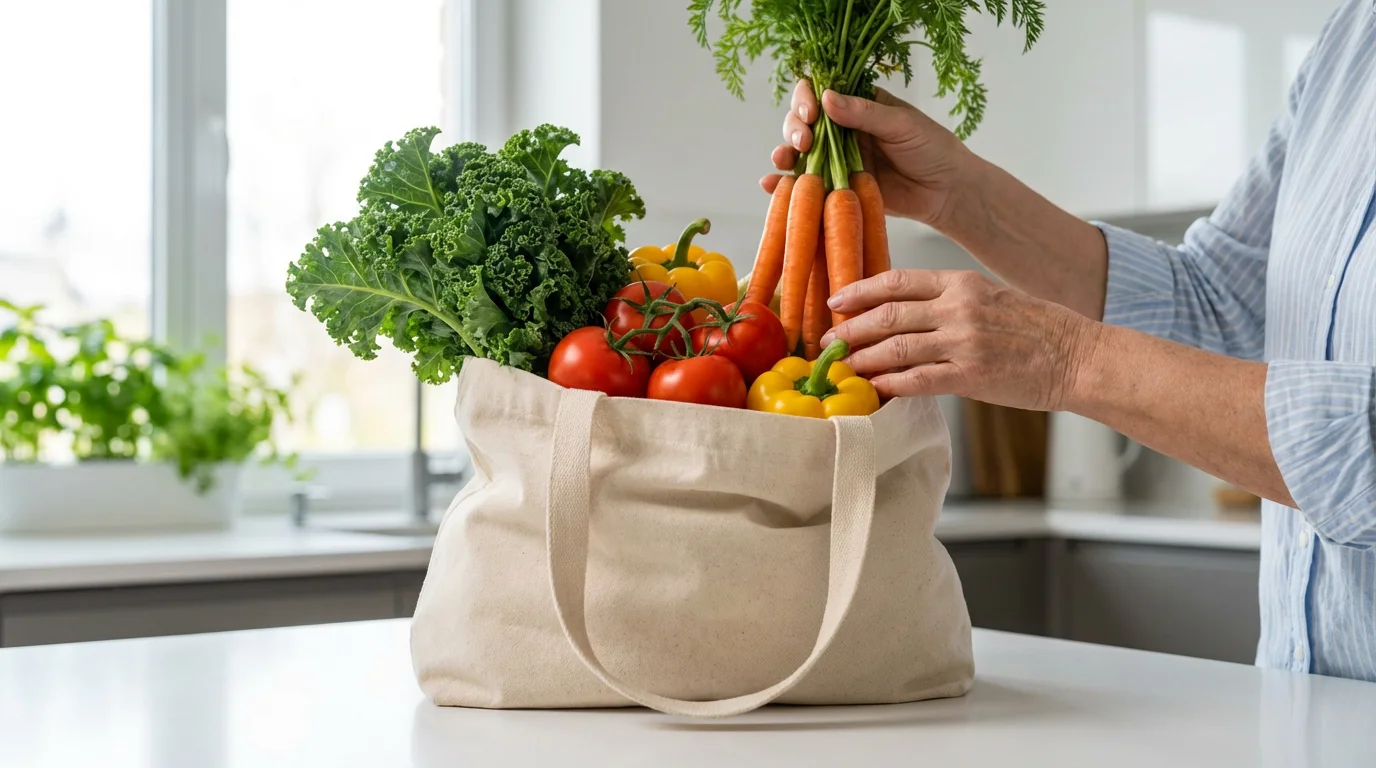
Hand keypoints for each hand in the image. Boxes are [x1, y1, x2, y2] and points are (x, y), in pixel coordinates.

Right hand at [763, 81, 971, 227]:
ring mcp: (837, 160)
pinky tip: (771, 184)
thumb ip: (864, 113)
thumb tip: (826, 98)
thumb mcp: (901, 124)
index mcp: (857, 105)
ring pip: (800, 153)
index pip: (820, 92)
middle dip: (794, 128)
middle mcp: (842, 131)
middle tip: (804, 142)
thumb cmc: (931, 149)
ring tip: (782, 161)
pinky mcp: (837, 188)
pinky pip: (808, 185)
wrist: (946, 192)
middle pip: (802, 123)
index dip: (807, 99)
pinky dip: (785, 185)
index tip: (811, 113)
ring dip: (785, 154)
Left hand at [821, 270, 1100, 410]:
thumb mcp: (991, 297)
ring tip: (841, 367)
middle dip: (850, 329)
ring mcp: (963, 342)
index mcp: (961, 283)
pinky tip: (872, 388)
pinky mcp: (970, 376)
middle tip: (827, 341)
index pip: (897, 280)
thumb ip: (950, 300)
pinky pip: (916, 380)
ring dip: (861, 359)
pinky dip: (888, 384)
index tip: (835, 301)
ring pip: (894, 348)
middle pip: (887, 314)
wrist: (1078, 357)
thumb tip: (905, 312)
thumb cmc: (1037, 329)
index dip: (859, 291)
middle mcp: (958, 308)